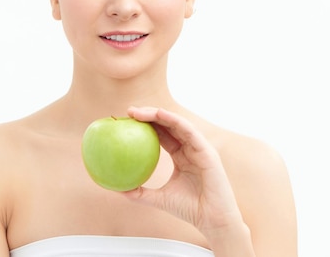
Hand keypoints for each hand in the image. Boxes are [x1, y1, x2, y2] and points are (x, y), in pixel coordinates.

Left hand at [123, 106, 243, 236]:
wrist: (212, 219)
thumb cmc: (189, 209)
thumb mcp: (159, 198)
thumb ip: (140, 192)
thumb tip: (117, 189)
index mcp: (181, 156)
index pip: (162, 135)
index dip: (146, 126)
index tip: (127, 121)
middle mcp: (190, 148)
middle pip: (168, 125)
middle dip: (149, 115)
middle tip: (129, 111)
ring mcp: (199, 147)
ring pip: (177, 124)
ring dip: (159, 114)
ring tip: (140, 111)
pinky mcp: (206, 149)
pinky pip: (188, 131)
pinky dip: (174, 121)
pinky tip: (160, 115)